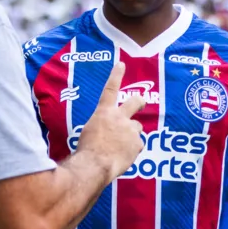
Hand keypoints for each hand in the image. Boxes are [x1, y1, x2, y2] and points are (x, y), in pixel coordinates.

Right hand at [76, 61, 145, 179]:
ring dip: (132, 134)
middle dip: (139, 101)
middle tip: (141, 101)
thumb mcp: (89, 132)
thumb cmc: (86, 150)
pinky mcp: (137, 143)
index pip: (110, 89)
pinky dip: (132, 150)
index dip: (116, 75)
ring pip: (136, 129)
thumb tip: (104, 133)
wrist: (95, 164)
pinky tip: (124, 157)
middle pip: (134, 102)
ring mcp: (130, 130)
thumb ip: (100, 128)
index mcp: (103, 112)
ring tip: (121, 146)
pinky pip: (137, 146)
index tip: (122, 64)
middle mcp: (119, 117)